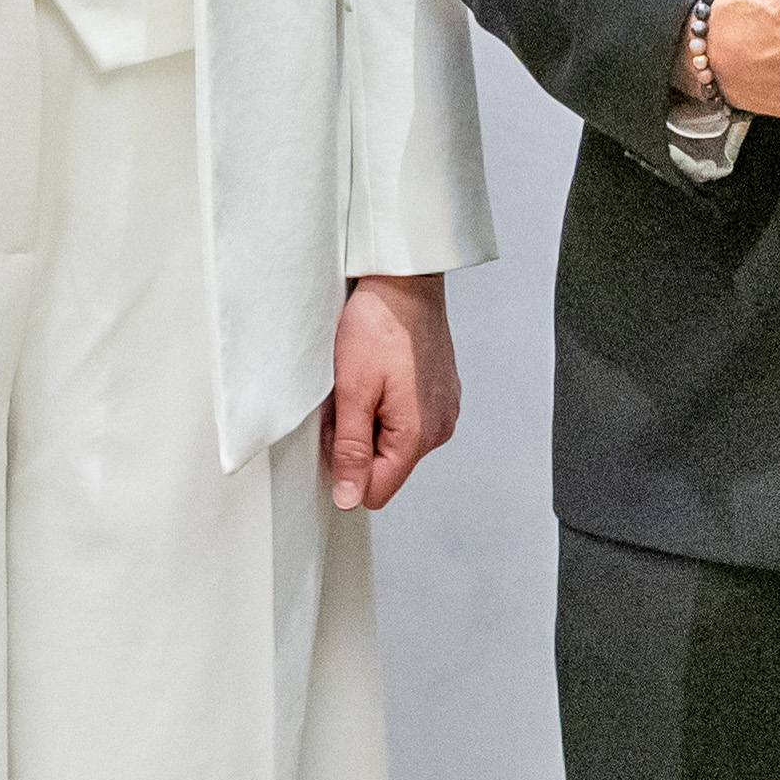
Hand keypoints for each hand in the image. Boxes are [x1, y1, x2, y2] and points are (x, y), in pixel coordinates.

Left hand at [323, 273, 460, 512]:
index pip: (375, 491)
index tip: (337, 430)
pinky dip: (387, 404)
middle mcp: (439, 428)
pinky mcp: (441, 393)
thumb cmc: (379, 325)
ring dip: (372, 421)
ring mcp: (443, 410)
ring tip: (364, 381)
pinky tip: (381, 374)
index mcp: (418, 435)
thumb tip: (349, 498)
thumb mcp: (352, 390)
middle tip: (348, 398)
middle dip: (359, 441)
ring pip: (394, 442)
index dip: (346, 469)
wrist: (405, 281)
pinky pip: (406, 418)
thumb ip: (352, 450)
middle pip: (385, 466)